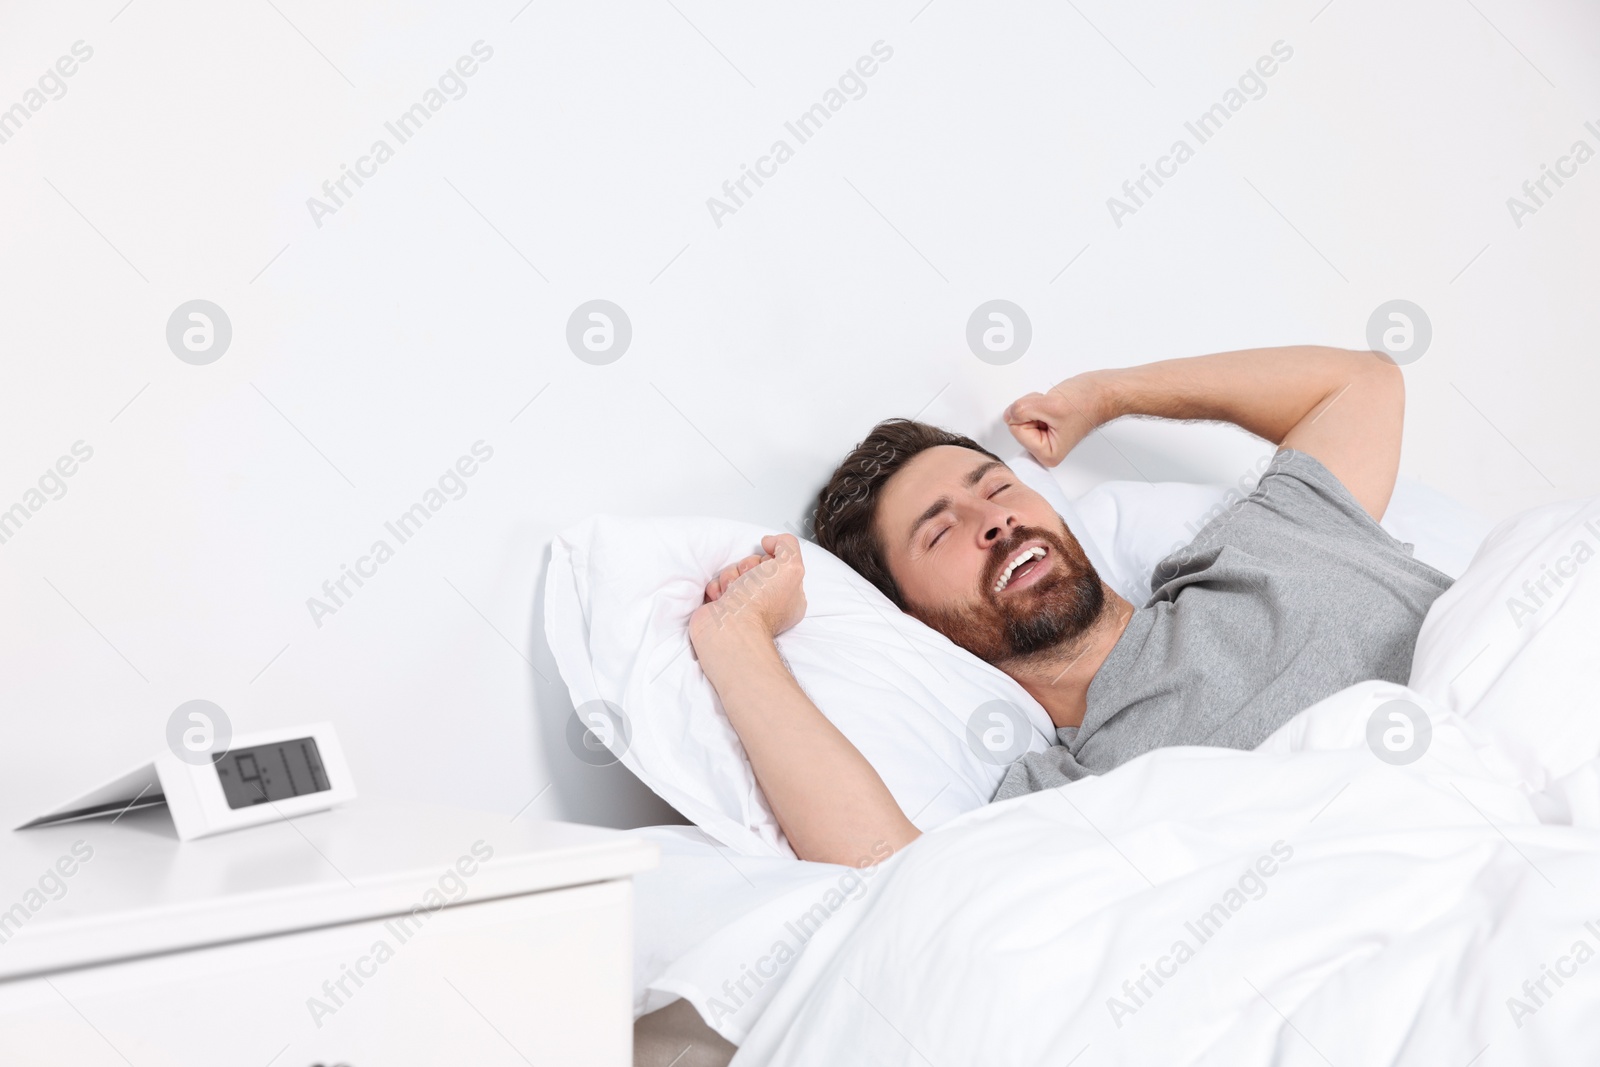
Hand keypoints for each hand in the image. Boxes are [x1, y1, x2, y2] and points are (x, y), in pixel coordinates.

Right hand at [689, 534, 806, 655]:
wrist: (730, 627)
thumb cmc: (760, 603)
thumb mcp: (791, 566)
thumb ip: (787, 545)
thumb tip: (769, 542)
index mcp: (790, 596)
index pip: (778, 563)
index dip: (769, 560)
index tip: (768, 569)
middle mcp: (768, 602)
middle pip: (754, 565)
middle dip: (747, 568)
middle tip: (748, 582)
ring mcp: (744, 606)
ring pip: (734, 572)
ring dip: (730, 577)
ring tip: (733, 593)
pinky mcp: (723, 608)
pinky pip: (717, 585)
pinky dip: (717, 588)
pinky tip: (722, 599)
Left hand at [1003, 373, 1113, 466]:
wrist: (1103, 392)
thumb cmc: (1087, 402)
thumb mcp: (1049, 405)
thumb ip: (1021, 411)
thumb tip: (1007, 415)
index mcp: (1047, 454)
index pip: (1015, 429)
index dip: (1029, 414)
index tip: (1049, 412)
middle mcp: (1044, 450)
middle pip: (1016, 424)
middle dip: (1032, 409)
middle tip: (1053, 408)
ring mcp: (1044, 437)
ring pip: (1020, 415)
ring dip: (1035, 404)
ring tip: (1056, 406)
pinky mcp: (1044, 425)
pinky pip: (1027, 410)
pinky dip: (1037, 402)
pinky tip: (1053, 405)